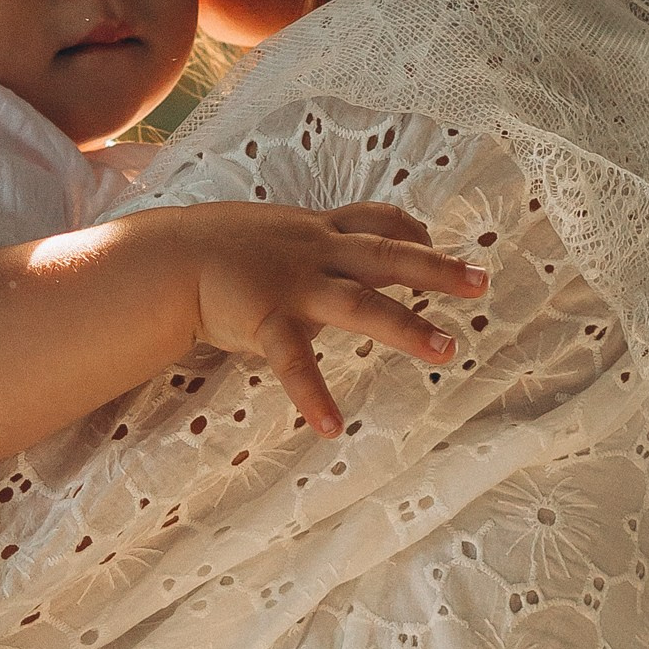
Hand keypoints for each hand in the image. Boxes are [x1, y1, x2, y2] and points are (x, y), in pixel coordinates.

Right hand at [188, 202, 486, 438]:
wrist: (167, 260)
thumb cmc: (217, 249)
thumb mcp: (272, 233)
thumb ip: (307, 245)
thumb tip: (335, 256)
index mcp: (319, 232)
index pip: (378, 220)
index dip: (413, 230)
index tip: (435, 238)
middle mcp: (316, 253)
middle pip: (389, 255)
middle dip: (437, 269)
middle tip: (481, 282)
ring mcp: (296, 286)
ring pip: (362, 304)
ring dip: (407, 327)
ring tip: (446, 350)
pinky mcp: (268, 320)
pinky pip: (295, 363)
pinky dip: (313, 396)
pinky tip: (332, 427)